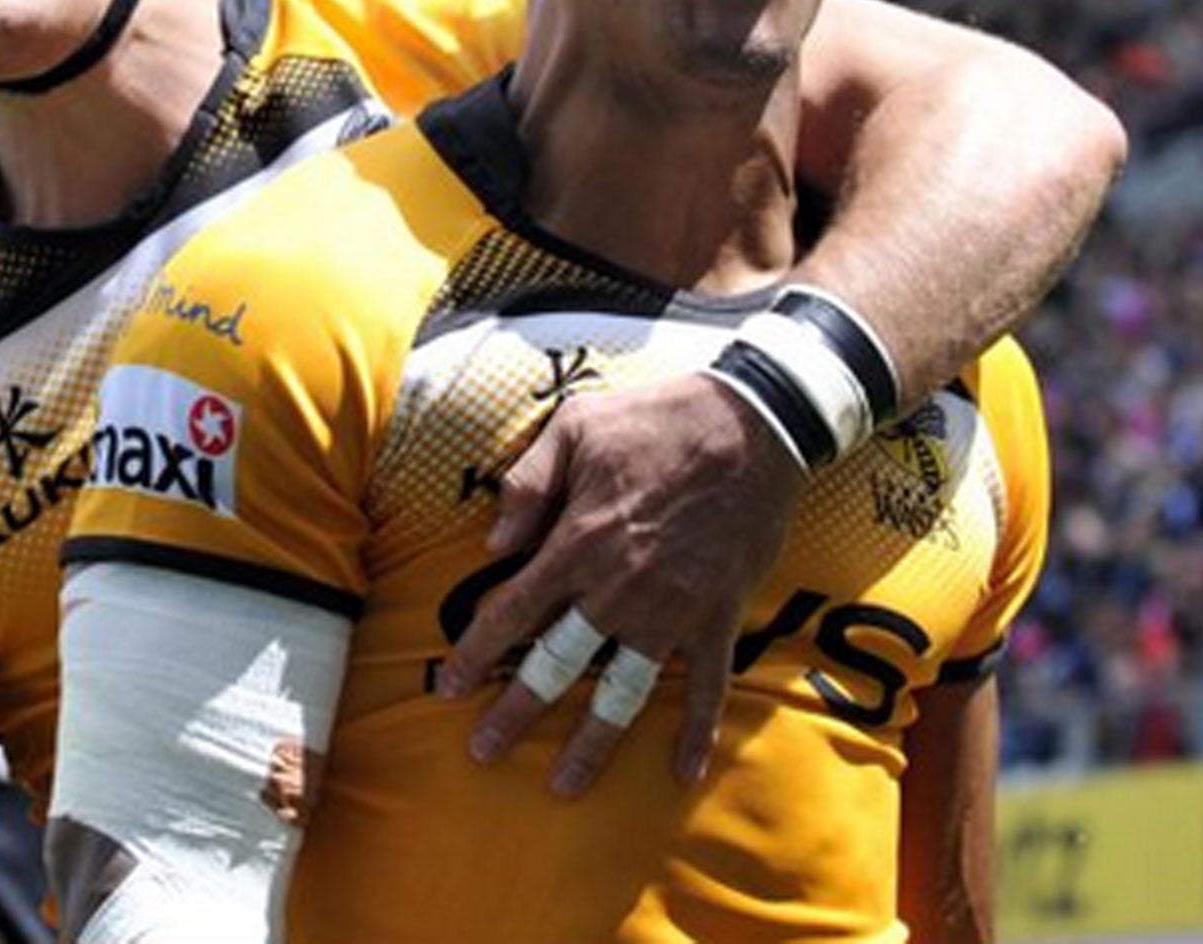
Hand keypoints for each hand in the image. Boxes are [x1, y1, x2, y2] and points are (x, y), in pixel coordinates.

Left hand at [434, 372, 803, 796]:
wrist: (753, 425)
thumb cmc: (656, 419)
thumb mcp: (575, 426)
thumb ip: (527, 484)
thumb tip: (491, 543)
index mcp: (577, 543)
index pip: (511, 612)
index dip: (476, 653)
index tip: (449, 687)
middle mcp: (617, 590)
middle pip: (555, 665)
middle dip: (515, 712)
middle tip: (484, 751)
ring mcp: (671, 611)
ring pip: (622, 692)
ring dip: (592, 742)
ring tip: (564, 784)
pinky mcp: (717, 616)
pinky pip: (707, 686)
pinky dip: (697, 732)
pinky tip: (684, 771)